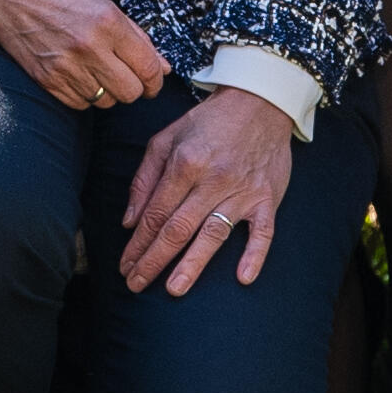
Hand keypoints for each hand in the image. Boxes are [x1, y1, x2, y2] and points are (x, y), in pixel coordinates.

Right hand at [0, 0, 171, 115]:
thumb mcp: (101, 3)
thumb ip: (136, 35)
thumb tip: (163, 66)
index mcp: (108, 22)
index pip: (148, 68)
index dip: (156, 80)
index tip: (152, 81)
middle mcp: (89, 46)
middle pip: (130, 92)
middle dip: (134, 89)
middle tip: (127, 79)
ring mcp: (65, 65)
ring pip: (105, 101)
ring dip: (106, 92)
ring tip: (96, 71)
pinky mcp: (46, 79)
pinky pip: (79, 104)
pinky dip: (83, 95)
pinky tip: (78, 76)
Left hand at [118, 87, 298, 296]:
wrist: (260, 103)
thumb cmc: (209, 123)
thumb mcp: (167, 138)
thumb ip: (145, 178)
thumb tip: (130, 221)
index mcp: (185, 164)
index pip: (155, 213)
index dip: (137, 243)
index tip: (124, 265)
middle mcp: (212, 180)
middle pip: (178, 228)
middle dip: (153, 260)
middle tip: (135, 285)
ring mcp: (242, 191)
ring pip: (213, 234)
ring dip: (193, 264)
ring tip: (174, 289)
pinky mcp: (267, 198)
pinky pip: (263, 232)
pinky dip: (254, 254)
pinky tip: (242, 278)